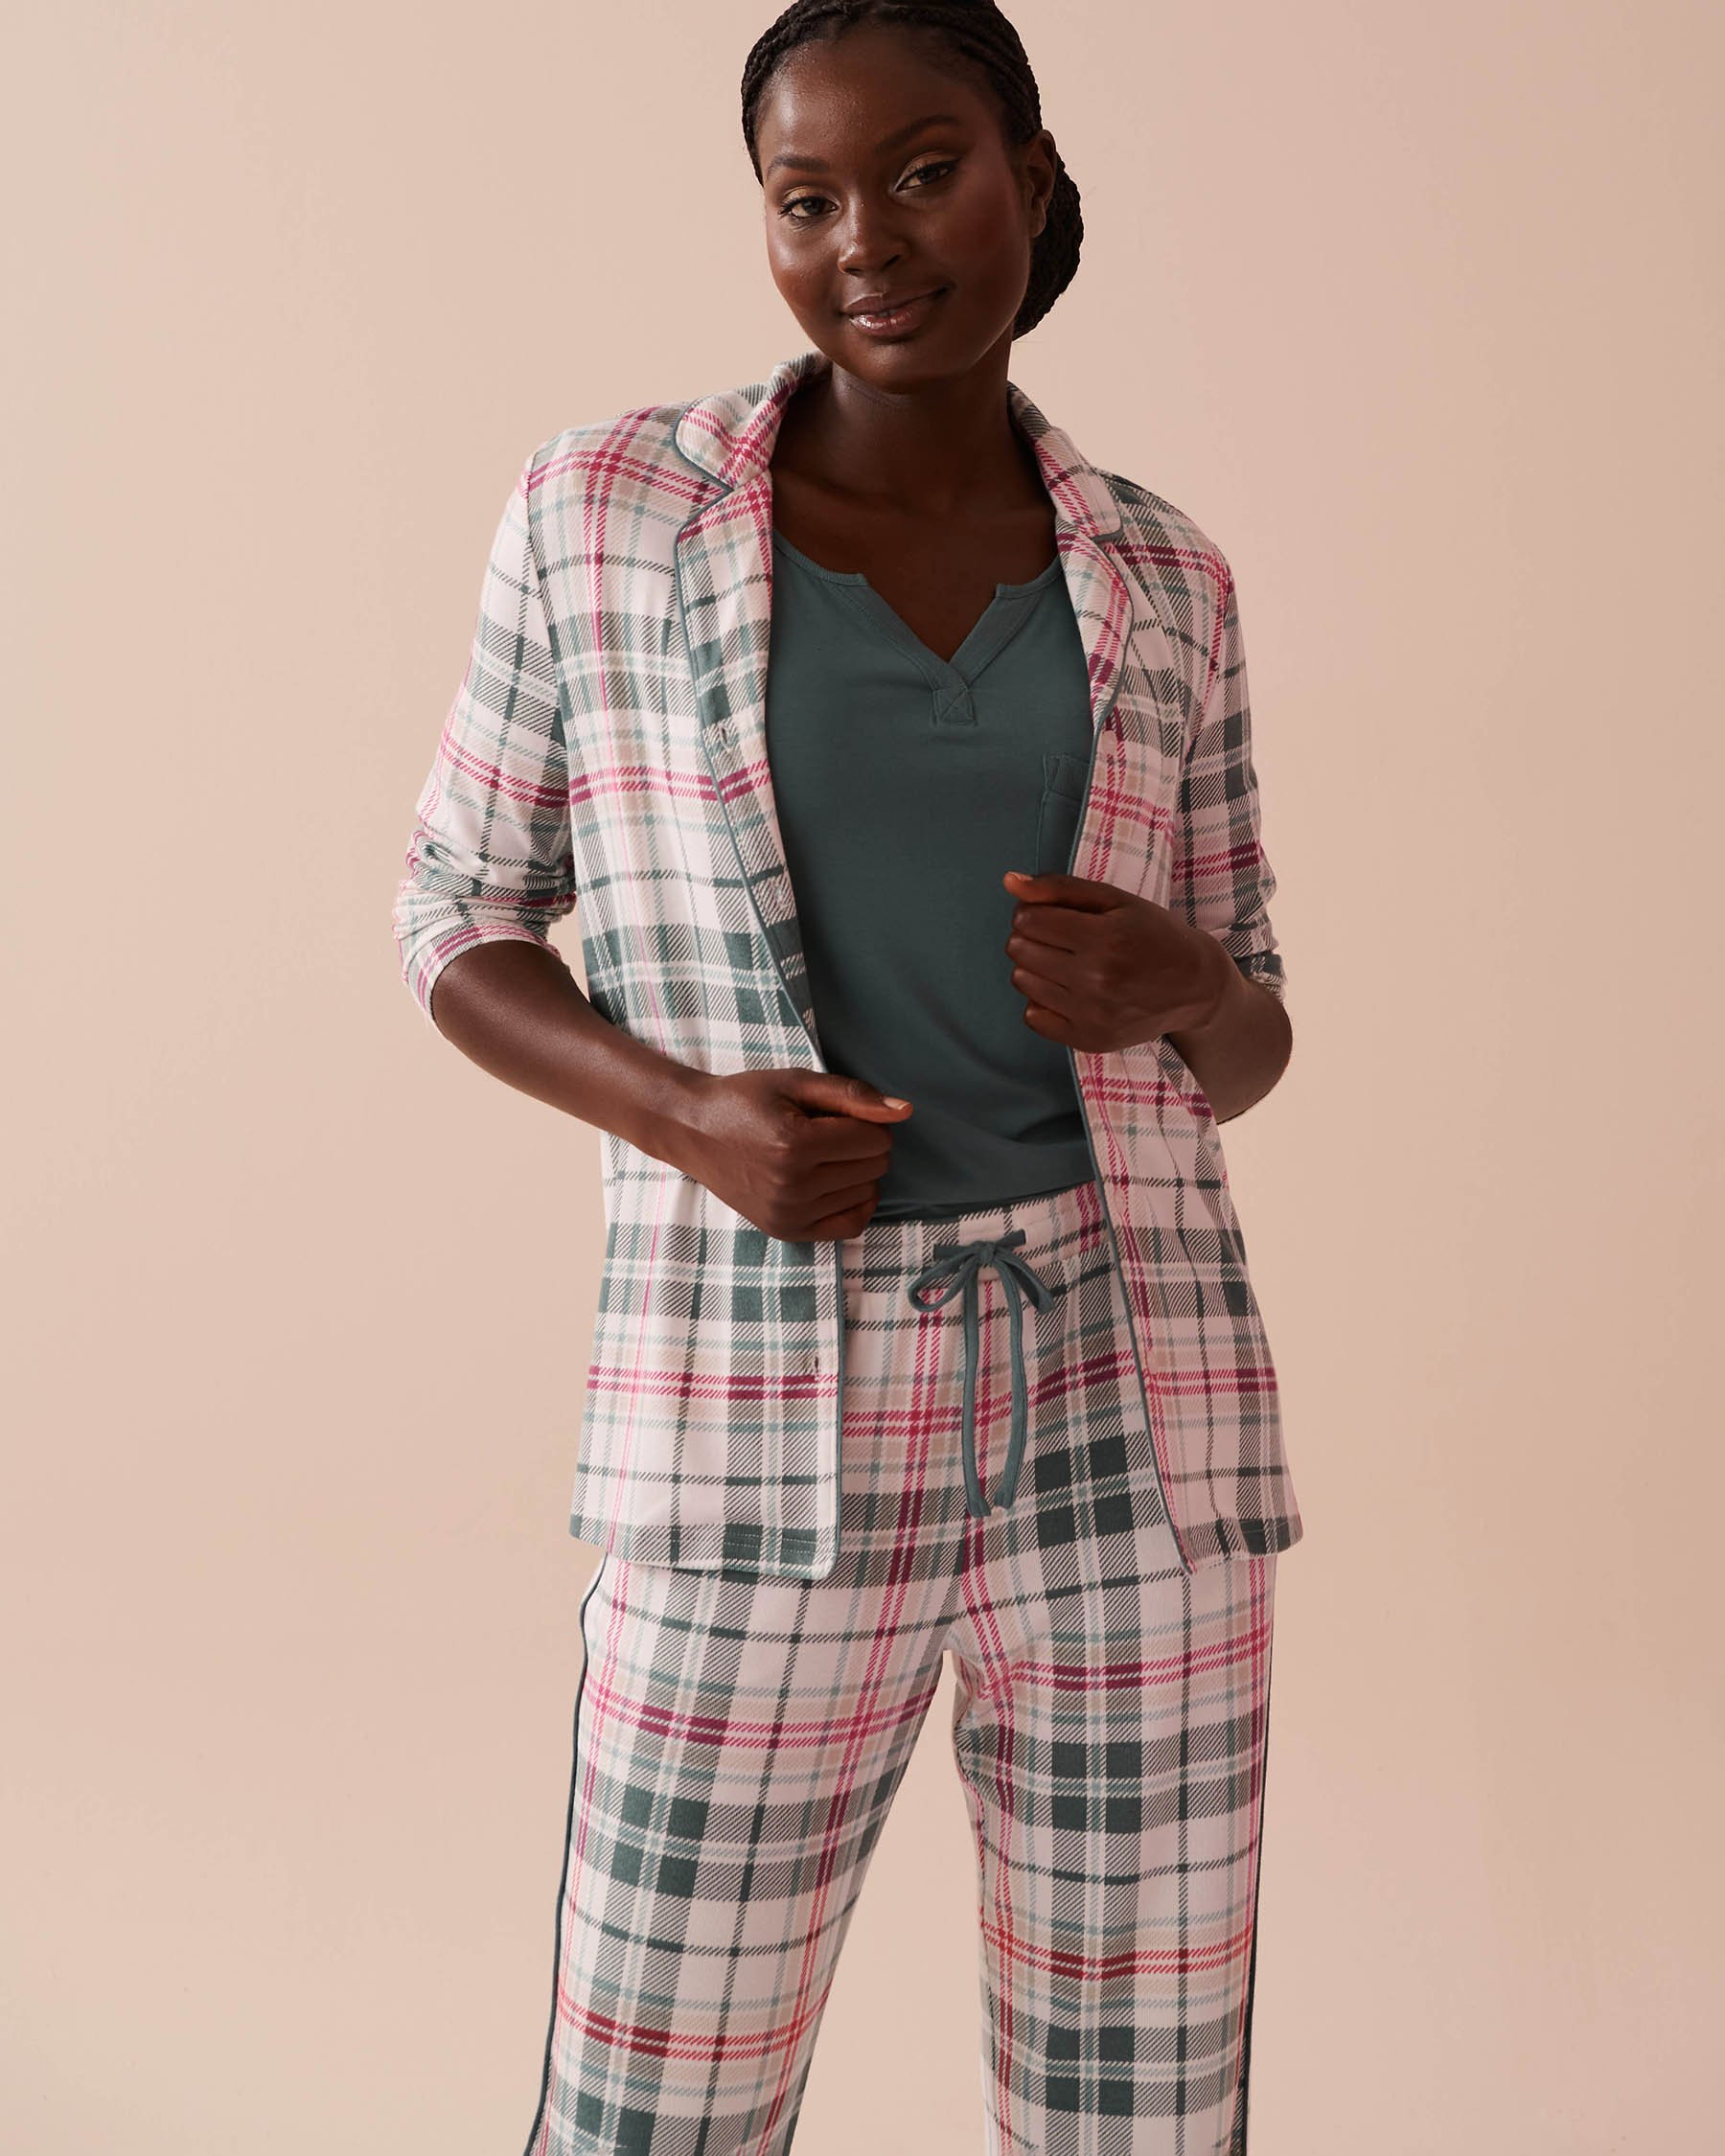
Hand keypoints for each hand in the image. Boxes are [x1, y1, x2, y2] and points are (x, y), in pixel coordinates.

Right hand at [673, 1068, 913, 1242]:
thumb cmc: (746, 1100)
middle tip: (828, 1133)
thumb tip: (904, 1111)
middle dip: (864, 1144)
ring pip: (867, 1192)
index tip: (838, 1113)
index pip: (875, 1138)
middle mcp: (792, 1185)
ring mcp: (788, 1213)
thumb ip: (853, 1095)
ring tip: (821, 1155)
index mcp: (795, 1144)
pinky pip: (851, 1225)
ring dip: (857, 1171)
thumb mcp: (796, 1082)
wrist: (694, 1131)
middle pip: (875, 1166)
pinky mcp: (786, 1231)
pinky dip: (856, 1202)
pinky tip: (838, 1183)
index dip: (867, 1120)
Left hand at [999, 869, 1228, 1052]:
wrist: (1194, 986)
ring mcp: (1093, 1015)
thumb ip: (1060, 888)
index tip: (1050, 915)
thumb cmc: (1153, 934)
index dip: (1031, 912)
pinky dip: (1042, 1001)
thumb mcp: (1115, 900)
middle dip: (1030, 937)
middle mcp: (1097, 980)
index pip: (1028, 920)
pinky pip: (1033, 1017)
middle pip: (1019, 950)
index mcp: (1105, 938)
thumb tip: (1009, 881)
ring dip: (1034, 967)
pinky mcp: (1090, 1040)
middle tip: (1058, 938)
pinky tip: (1066, 990)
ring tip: (1064, 962)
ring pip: (1022, 982)